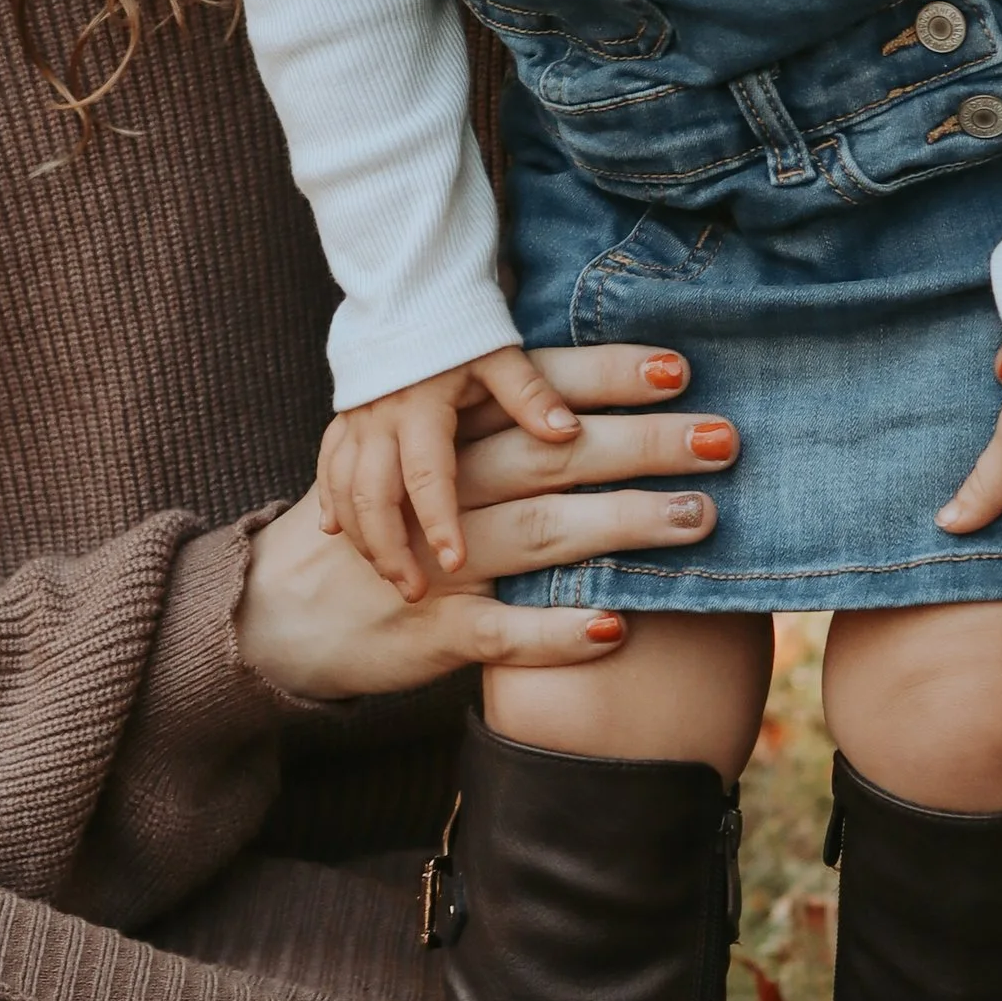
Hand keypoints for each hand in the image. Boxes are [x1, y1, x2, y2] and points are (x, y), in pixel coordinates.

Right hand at [240, 343, 738, 699]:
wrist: (277, 608)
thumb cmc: (376, 528)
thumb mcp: (423, 466)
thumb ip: (498, 434)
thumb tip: (588, 406)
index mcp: (443, 438)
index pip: (538, 395)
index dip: (609, 378)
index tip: (684, 367)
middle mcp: (442, 492)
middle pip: (551, 455)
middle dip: (641, 443)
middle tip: (724, 437)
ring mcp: (436, 562)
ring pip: (535, 532)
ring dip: (620, 525)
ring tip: (698, 518)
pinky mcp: (429, 630)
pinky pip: (499, 633)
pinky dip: (556, 633)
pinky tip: (616, 628)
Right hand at [318, 345, 578, 594]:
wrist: (404, 283)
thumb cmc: (459, 321)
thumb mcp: (496, 352)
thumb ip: (528, 393)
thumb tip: (567, 432)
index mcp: (419, 405)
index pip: (426, 474)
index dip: (438, 521)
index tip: (454, 563)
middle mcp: (379, 418)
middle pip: (372, 495)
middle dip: (389, 547)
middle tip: (411, 592)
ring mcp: (354, 421)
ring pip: (344, 489)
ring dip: (363, 536)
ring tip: (388, 577)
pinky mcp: (341, 420)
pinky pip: (327, 469)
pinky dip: (332, 502)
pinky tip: (335, 532)